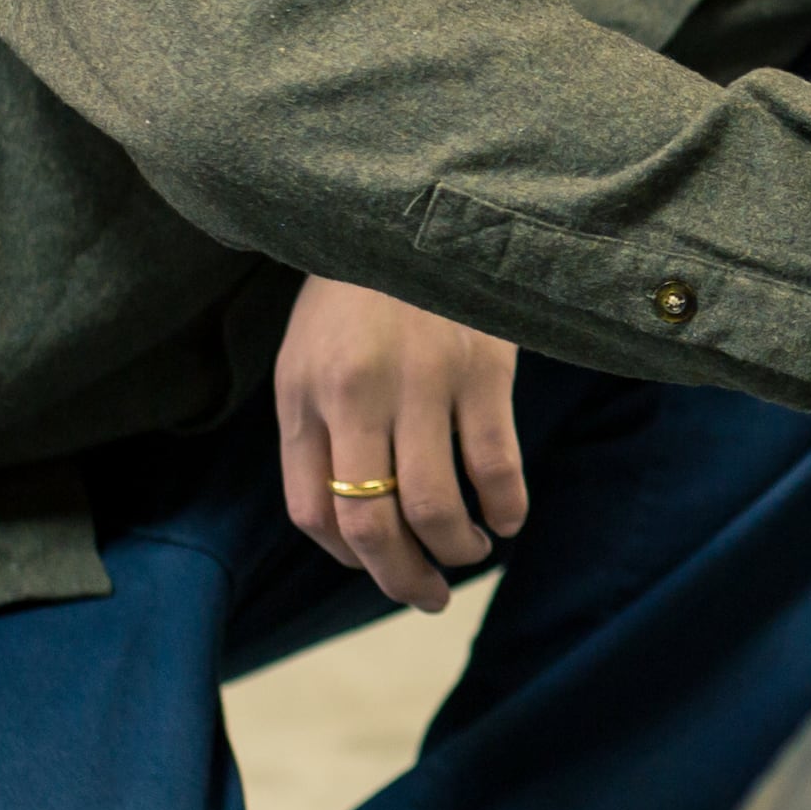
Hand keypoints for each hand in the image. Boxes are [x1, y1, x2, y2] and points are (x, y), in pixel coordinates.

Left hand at [275, 276, 528, 614]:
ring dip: (455, 551)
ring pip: (434, 507)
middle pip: (371, 525)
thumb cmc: (355, 297)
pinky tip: (506, 519)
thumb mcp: (309, 360)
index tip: (379, 565)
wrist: (405, 211)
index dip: (349, 557)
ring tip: (467, 554)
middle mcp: (356, 395)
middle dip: (402, 580)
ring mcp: (421, 382)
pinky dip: (504, 510)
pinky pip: (495, 466)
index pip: (314, 513)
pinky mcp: (481, 368)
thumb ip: (317, 437)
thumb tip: (352, 533)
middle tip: (427, 598)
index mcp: (304, 396)